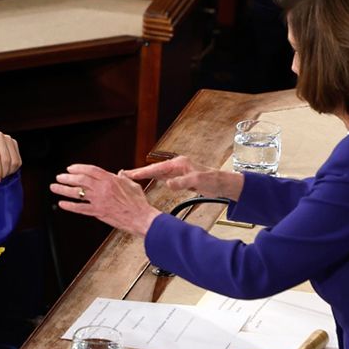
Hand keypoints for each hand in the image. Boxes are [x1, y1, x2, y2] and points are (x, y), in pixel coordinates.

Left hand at [50, 164, 160, 236]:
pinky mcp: (98, 212)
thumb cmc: (138, 202)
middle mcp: (102, 189)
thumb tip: (120, 173)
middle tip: (59, 177)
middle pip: (80, 180)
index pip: (90, 170)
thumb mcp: (132, 184)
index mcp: (110, 180)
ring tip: (54, 187)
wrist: (140, 218)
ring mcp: (99, 201)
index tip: (70, 168)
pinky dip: (70, 206)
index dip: (78, 168)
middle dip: (67, 178)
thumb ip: (123, 177)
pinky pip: (80, 209)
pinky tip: (62, 204)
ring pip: (77, 193)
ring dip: (63, 190)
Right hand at [122, 155, 243, 199]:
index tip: (130, 174)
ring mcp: (178, 171)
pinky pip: (164, 177)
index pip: (156, 168)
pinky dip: (154, 179)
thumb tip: (168, 184)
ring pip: (158, 173)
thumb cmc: (213, 181)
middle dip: (139, 172)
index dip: (142, 172)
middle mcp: (177, 165)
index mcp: (179, 164)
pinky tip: (149, 181)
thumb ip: (182, 182)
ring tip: (132, 178)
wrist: (223, 184)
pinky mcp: (181, 177)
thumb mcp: (197, 181)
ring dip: (145, 175)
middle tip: (124, 175)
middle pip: (154, 169)